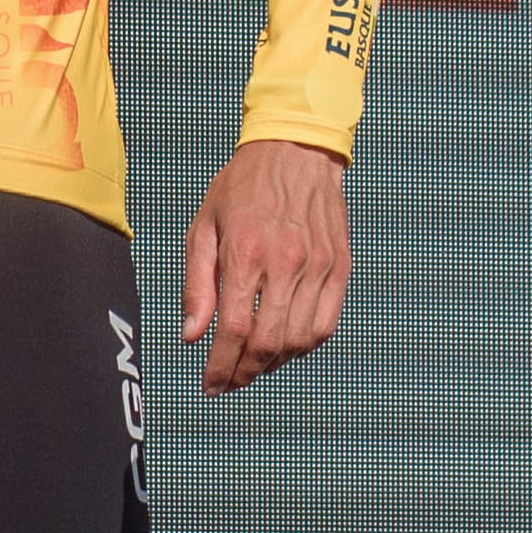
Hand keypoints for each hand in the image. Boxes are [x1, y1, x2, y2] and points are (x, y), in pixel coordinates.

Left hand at [181, 139, 349, 394]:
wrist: (297, 148)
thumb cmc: (242, 187)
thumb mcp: (204, 227)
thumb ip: (197, 286)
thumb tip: (192, 338)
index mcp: (246, 251)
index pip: (233, 328)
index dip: (220, 366)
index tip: (210, 384)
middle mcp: (286, 261)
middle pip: (268, 342)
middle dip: (244, 373)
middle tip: (228, 382)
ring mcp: (318, 265)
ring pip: (299, 340)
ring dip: (274, 363)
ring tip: (254, 363)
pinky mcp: (339, 266)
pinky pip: (326, 325)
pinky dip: (304, 345)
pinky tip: (285, 344)